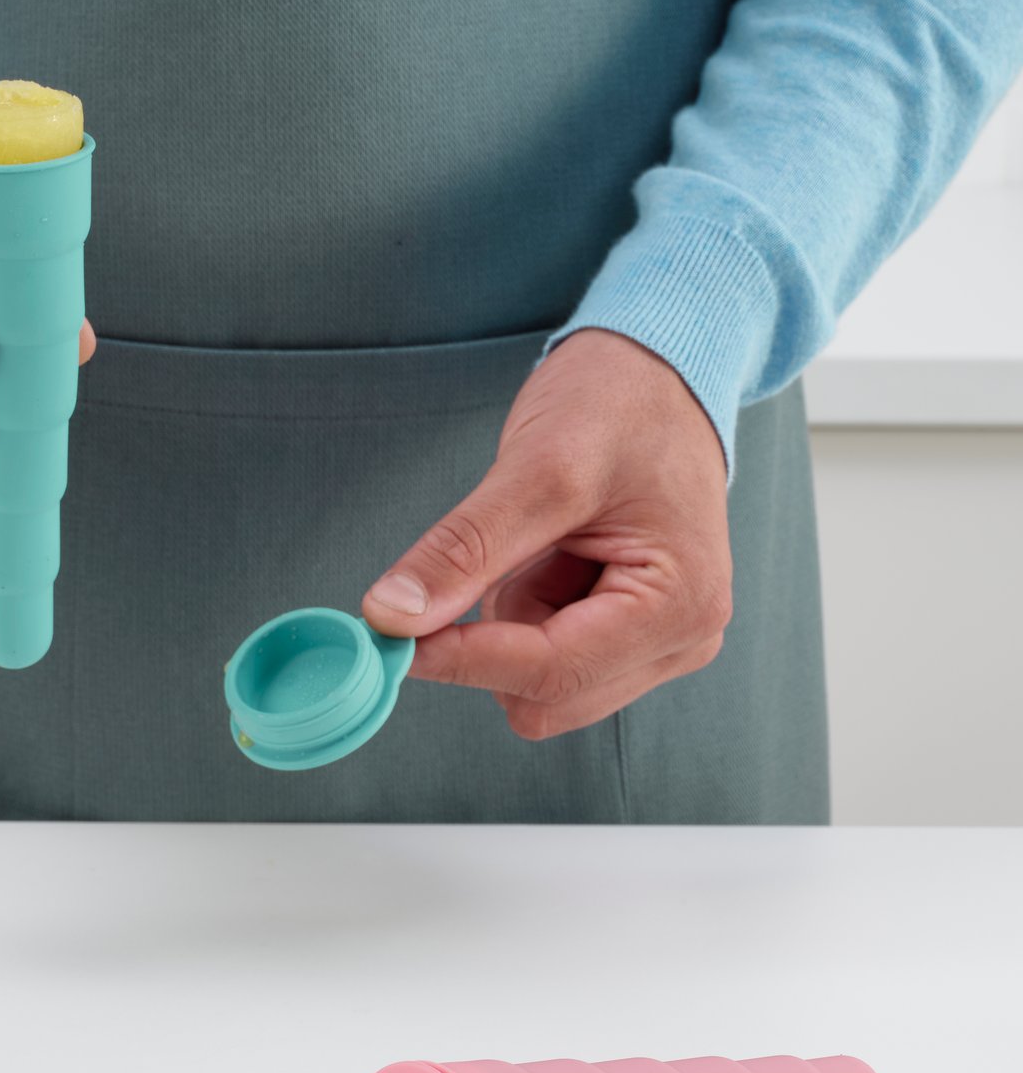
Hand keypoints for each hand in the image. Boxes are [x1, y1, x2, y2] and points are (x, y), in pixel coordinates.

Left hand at [361, 329, 732, 739]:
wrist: (656, 373)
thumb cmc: (620, 403)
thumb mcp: (537, 467)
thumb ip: (466, 550)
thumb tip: (391, 617)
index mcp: (681, 605)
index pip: (551, 672)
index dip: (462, 658)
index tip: (392, 634)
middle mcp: (682, 639)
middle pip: (546, 698)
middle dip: (492, 641)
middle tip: (484, 558)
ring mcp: (659, 643)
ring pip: (539, 687)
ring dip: (509, 625)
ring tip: (541, 542)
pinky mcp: (630, 636)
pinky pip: (546, 659)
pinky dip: (522, 615)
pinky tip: (549, 555)